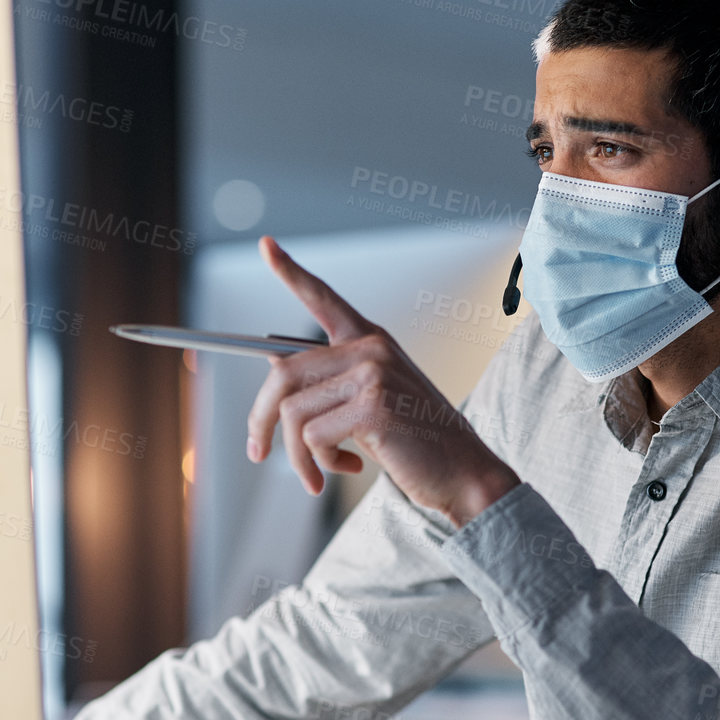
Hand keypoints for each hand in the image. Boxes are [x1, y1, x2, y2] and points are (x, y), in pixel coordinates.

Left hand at [246, 237, 519, 526]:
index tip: (266, 246)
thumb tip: (274, 367)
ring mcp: (373, 373)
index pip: (324, 298)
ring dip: (296, 454)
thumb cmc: (415, 442)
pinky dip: (321, 463)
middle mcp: (371, 349)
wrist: (463, 473)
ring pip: (293, 412)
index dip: (291, 272)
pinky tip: (350, 467)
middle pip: (284, 373)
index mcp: (371, 341)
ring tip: (317, 473)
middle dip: (260, 418)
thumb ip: (329, 383)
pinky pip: (313, 436)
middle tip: (256, 452)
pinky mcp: (373, 405)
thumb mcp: (369, 403)